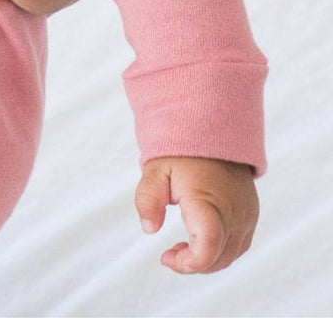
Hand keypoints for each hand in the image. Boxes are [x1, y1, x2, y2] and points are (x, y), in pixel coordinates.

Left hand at [135, 156, 258, 272]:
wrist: (212, 135)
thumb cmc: (181, 154)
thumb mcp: (155, 170)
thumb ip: (147, 199)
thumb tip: (149, 229)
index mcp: (208, 200)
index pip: (208, 244)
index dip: (189, 262)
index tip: (166, 258)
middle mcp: (233, 212)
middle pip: (218, 257)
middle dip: (191, 264)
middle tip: (169, 254)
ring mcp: (246, 216)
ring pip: (230, 256)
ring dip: (205, 261)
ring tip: (180, 248)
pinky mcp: (250, 216)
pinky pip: (238, 246)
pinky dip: (219, 253)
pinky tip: (198, 242)